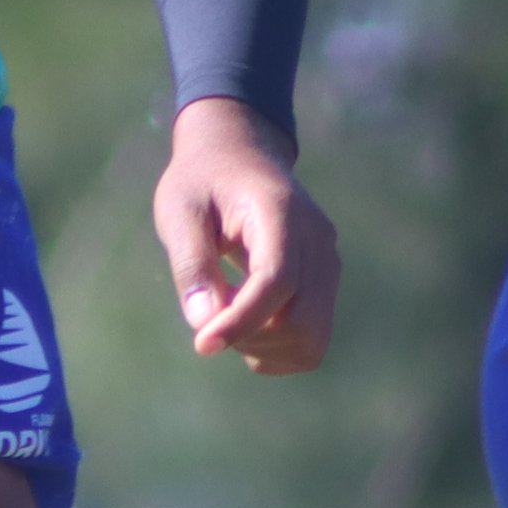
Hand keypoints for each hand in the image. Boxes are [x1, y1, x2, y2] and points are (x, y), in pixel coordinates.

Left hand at [151, 97, 338, 374]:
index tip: (201, 344)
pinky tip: (247, 321)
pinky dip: (277, 349)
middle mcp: (317, 238)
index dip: (242, 320)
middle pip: (300, 319)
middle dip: (248, 336)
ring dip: (263, 346)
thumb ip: (191, 264)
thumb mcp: (179, 212)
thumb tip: (204, 324)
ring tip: (228, 313)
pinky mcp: (326, 282)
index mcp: (280, 211)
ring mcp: (328, 262)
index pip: (277, 279)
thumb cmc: (202, 183)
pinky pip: (312, 340)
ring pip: (311, 338)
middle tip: (209, 311)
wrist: (239, 158)